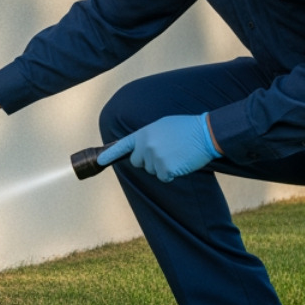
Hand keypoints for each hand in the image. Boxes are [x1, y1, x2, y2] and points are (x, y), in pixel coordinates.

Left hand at [96, 113, 219, 181]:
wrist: (205, 133)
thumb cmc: (186, 128)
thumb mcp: (162, 126)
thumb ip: (148, 137)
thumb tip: (140, 149)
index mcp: (143, 133)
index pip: (122, 145)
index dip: (110, 154)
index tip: (100, 161)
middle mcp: (145, 146)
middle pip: (138, 163)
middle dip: (148, 162)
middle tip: (166, 152)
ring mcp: (154, 158)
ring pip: (152, 171)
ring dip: (163, 167)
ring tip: (176, 153)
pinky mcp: (165, 169)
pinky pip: (163, 177)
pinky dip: (172, 173)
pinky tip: (180, 162)